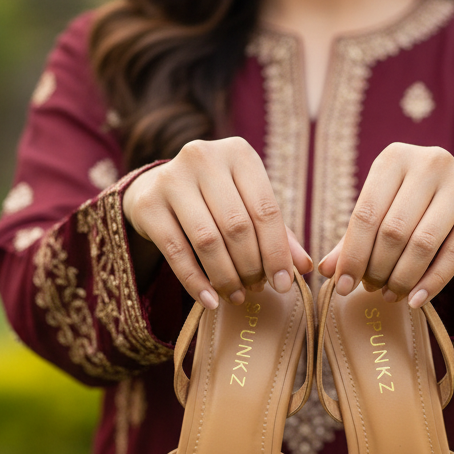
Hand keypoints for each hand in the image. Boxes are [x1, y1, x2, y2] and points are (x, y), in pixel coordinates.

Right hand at [122, 137, 311, 308]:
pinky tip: (209, 300)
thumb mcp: (248, 205)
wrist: (156, 189)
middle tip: (255, 289)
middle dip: (251, 266)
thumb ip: (277, 233)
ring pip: (208, 241)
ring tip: (236, 296)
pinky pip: (177, 253)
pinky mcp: (148, 204)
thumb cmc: (214, 200)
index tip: (284, 285)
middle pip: (237, 227)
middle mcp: (203, 157)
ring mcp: (171, 178)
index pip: (265, 210)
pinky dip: (195, 282)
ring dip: (226, 277)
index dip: (277, 253)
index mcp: (238, 153)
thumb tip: (306, 268)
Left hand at [317, 144, 453, 307]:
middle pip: (393, 231)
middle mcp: (428, 163)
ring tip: (391, 295)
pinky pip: (453, 253)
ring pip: (422, 244)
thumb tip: (325, 271)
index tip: (342, 287)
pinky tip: (417, 300)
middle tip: (372, 290)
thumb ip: (355, 237)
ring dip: (402, 278)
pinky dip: (432, 282)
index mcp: (394, 158)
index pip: (365, 214)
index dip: (352, 256)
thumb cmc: (417, 203)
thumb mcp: (385, 209)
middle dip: (378, 269)